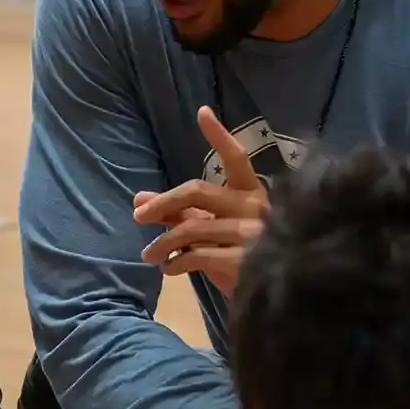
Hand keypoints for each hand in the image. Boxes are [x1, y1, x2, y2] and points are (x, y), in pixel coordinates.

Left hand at [134, 107, 269, 294]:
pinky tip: (168, 269)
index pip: (236, 158)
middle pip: (197, 191)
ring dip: (162, 243)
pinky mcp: (244, 261)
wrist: (270, 296)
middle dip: (163, 202)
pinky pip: (197, 255)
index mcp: (252, 193)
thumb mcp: (212, 229)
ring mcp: (251, 234)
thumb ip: (179, 213)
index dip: (219, 135)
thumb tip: (139, 200)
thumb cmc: (240, 256)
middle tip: (139, 216)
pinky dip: (176, 263)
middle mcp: (253, 207)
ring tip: (148, 254)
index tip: (202, 112)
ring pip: (191, 228)